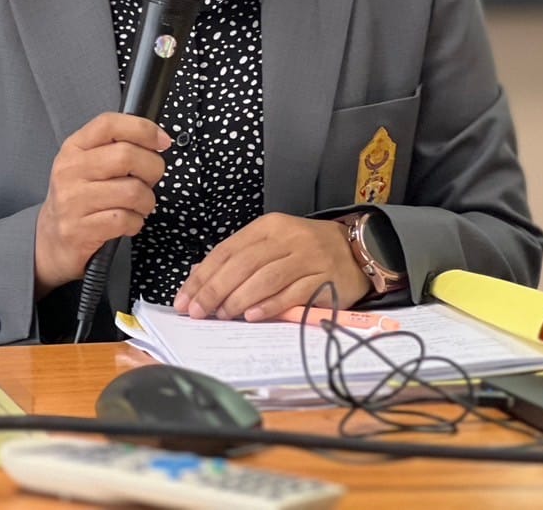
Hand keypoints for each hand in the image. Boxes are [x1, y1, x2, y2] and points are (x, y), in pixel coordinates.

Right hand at [35, 112, 171, 296]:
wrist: (49, 239)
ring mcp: (72, 201)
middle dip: (153, 169)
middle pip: (127, 156)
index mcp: (74, 148)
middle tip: (150, 180)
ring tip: (139, 205)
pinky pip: (125, 220)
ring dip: (147, 201)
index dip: (143, 129)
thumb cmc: (80, 196)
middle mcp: (70, 170)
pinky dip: (136, 222)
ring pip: (132, 191)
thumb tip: (158, 139)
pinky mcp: (78, 230)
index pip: (109, 123)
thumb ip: (116, 146)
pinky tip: (128, 222)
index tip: (162, 141)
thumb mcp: (88, 163)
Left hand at [172, 214, 370, 321]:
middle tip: (197, 312)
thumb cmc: (306, 250)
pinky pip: (293, 292)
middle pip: (243, 264)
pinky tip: (252, 316)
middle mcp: (288, 238)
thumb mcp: (272, 244)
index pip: (228, 250)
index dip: (203, 275)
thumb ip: (239, 259)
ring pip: (266, 278)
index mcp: (269, 226)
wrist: (358, 249)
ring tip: (222, 315)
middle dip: (215, 290)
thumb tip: (200, 279)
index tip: (184, 299)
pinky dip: (269, 305)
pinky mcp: (325, 278)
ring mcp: (308, 257)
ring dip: (238, 298)